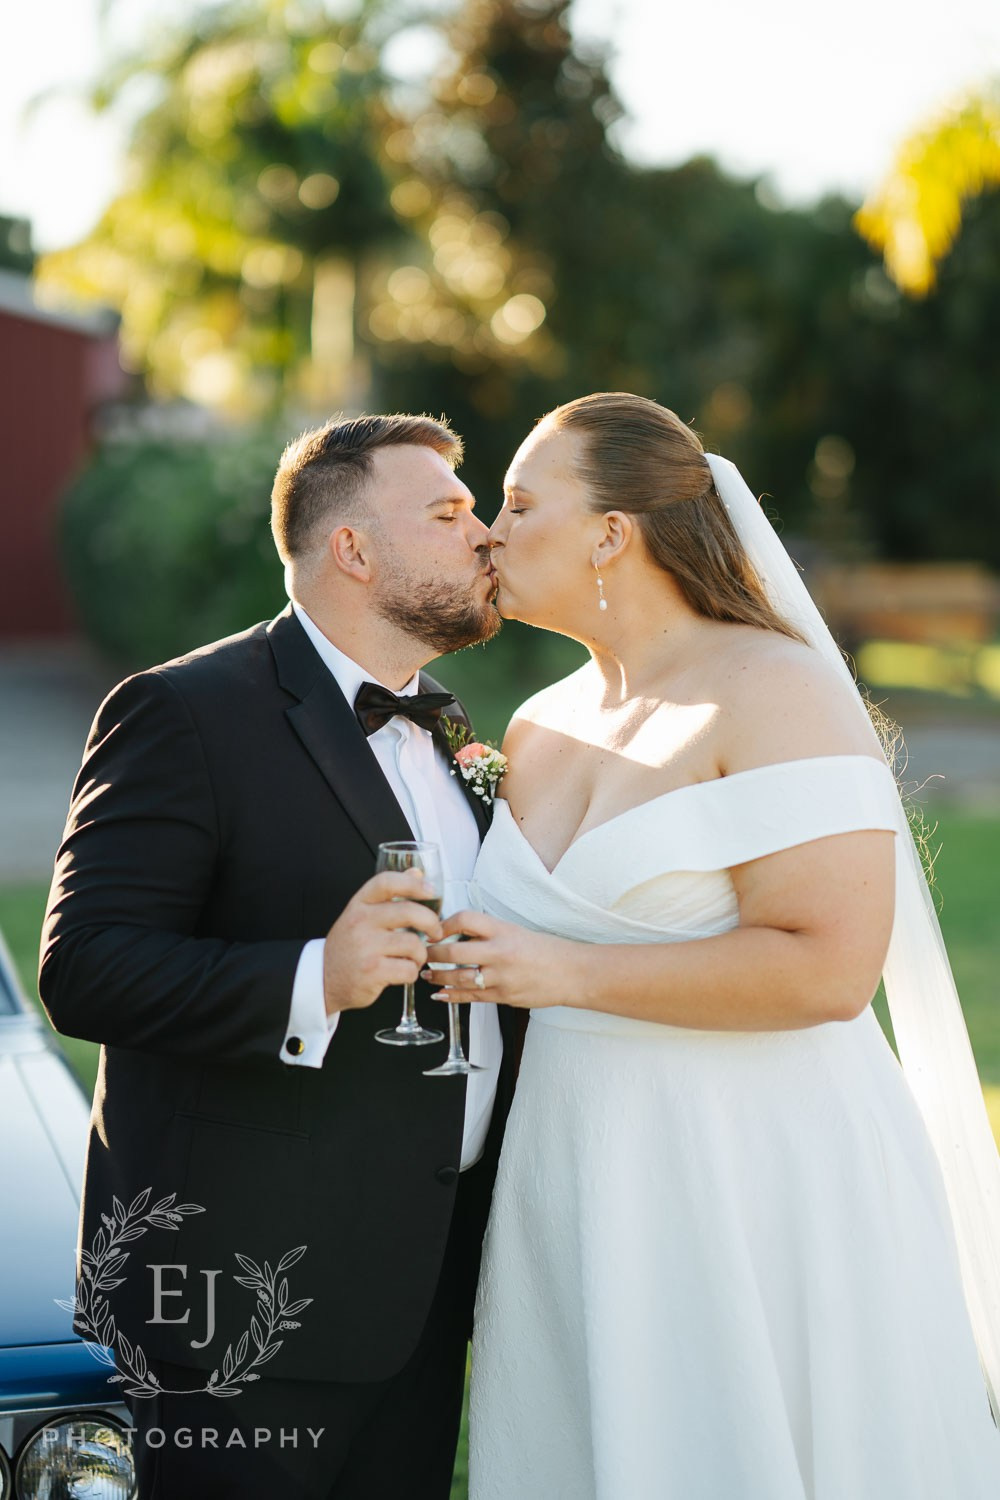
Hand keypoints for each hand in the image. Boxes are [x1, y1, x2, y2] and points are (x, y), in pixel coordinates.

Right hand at [323, 870, 443, 1016]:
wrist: (324, 979)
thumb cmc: (348, 946)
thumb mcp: (362, 914)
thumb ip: (389, 895)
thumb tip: (417, 872)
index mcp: (359, 904)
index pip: (387, 882)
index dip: (413, 883)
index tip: (431, 890)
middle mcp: (360, 922)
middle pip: (409, 912)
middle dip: (431, 923)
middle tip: (435, 932)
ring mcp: (365, 947)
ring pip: (413, 944)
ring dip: (420, 954)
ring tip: (413, 958)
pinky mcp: (372, 971)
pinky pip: (408, 969)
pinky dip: (412, 972)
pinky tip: (403, 971)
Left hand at [422, 909, 572, 1009]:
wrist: (571, 973)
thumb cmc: (544, 950)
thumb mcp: (515, 931)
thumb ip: (487, 933)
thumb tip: (455, 933)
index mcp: (503, 930)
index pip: (465, 919)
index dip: (444, 924)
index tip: (434, 929)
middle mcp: (500, 952)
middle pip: (455, 952)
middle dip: (432, 954)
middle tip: (421, 953)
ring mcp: (501, 977)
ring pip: (459, 978)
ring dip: (438, 977)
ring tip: (426, 974)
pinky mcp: (503, 997)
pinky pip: (471, 997)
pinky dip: (452, 996)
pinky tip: (440, 994)